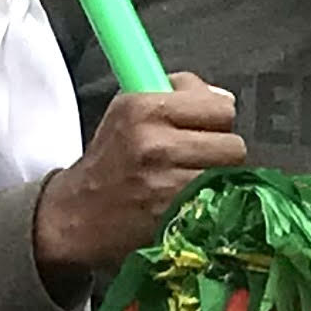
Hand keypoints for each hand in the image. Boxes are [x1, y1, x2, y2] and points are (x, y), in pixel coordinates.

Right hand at [30, 76, 246, 280]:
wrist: (77, 214)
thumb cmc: (111, 159)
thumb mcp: (130, 109)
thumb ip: (180, 94)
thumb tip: (225, 98)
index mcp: (143, 108)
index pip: (221, 108)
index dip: (216, 118)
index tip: (202, 127)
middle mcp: (154, 143)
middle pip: (233, 145)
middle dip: (221, 152)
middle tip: (198, 157)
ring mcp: (164, 183)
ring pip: (229, 176)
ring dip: (217, 180)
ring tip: (192, 179)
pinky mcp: (172, 217)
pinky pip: (217, 203)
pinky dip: (210, 202)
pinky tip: (190, 200)